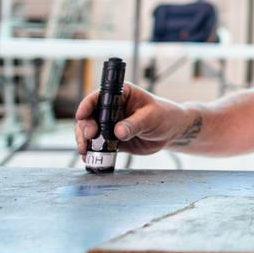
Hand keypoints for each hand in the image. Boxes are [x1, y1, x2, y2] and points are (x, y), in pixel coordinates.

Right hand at [74, 82, 196, 155]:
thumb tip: (119, 132)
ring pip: (90, 132)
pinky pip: (98, 145)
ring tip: (85, 151)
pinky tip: (89, 158)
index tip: (82, 115)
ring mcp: (110, 124)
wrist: (171, 131)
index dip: (87, 105)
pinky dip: (92, 152)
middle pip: (89, 116)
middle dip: (85, 127)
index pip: (100, 96)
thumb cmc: (164, 116)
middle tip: (89, 136)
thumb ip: (135, 123)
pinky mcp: (112, 139)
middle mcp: (111, 108)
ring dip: (84, 141)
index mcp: (121, 94)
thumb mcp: (152, 117)